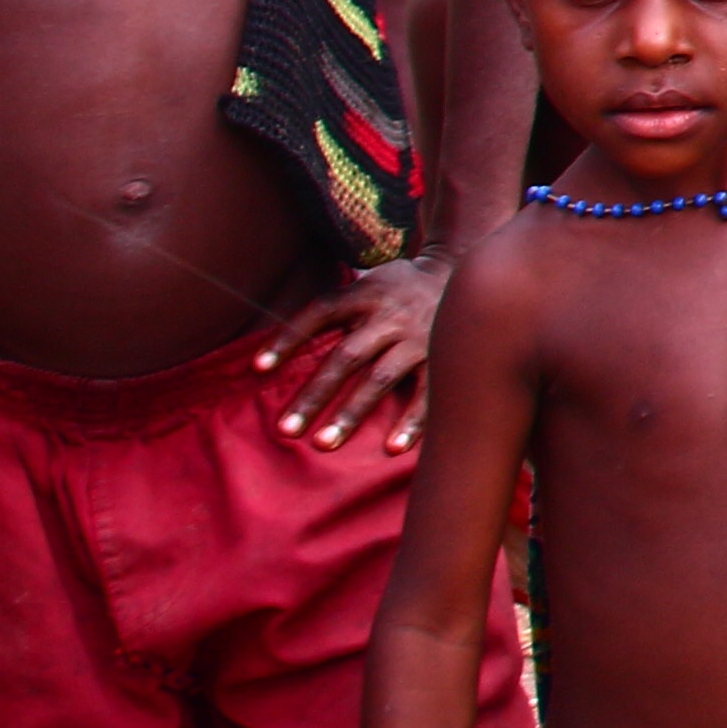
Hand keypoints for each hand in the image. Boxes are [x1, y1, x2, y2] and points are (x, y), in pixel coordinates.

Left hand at [255, 256, 443, 451]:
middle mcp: (390, 315)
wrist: (468, 278)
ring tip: (323, 444)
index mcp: (365, 294)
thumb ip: (335, 309)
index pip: (320, 312)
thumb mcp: (367, 284)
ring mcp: (419, 337)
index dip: (288, 338)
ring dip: (352, 413)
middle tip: (287, 430)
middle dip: (315, 394)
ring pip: (381, 379)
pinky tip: (392, 449)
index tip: (257, 368)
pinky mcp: (443, 358)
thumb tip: (279, 346)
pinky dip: (411, 421)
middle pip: (347, 356)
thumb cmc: (400, 289)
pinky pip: (426, 393)